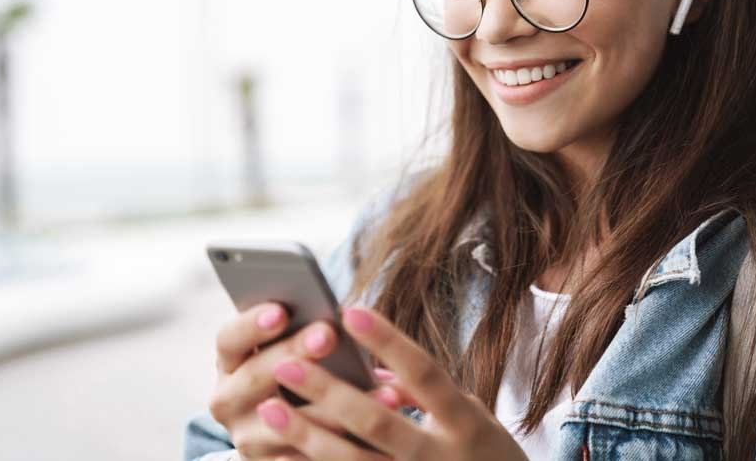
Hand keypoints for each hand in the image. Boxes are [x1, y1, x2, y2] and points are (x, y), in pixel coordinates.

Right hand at [208, 302, 402, 460]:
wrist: (276, 433)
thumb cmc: (293, 369)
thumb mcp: (284, 349)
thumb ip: (303, 331)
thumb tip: (343, 315)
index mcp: (229, 361)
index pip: (229, 339)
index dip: (252, 324)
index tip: (283, 311)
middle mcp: (227, 400)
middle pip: (254, 376)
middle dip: (292, 354)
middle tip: (329, 335)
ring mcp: (246, 438)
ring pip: (282, 424)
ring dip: (329, 407)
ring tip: (377, 389)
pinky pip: (303, 456)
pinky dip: (338, 443)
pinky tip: (373, 433)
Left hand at [256, 306, 529, 460]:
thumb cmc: (487, 456)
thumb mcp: (472, 418)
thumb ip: (426, 392)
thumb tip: (373, 369)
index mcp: (465, 422)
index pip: (424, 373)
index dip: (387, 341)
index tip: (349, 309)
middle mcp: (440, 457)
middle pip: (377, 421)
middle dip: (328, 392)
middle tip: (286, 363)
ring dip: (307, 436)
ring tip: (268, 408)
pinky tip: (278, 457)